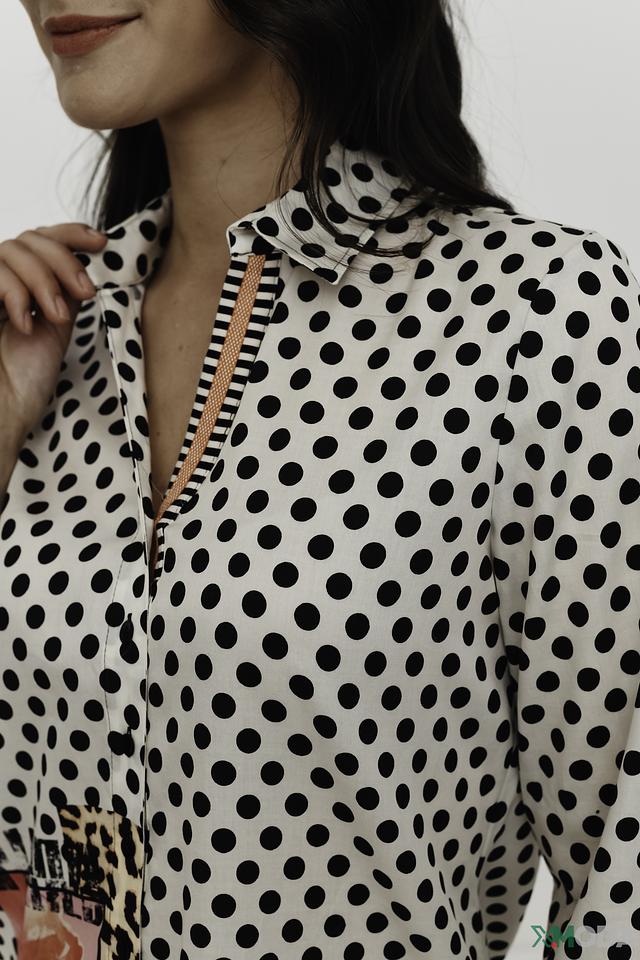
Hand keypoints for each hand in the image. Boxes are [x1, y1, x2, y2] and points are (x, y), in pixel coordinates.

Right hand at [0, 223, 107, 451]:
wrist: (0, 410)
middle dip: (63, 261)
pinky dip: (16, 294)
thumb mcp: (56, 325)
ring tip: (57, 317)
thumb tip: (84, 257)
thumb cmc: (25, 379)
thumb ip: (64, 290)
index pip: (41, 239)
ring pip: (12, 249)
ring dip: (44, 280)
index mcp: (20, 282)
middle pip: (30, 238)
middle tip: (84, 293)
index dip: (71, 232)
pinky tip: (25, 325)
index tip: (101, 243)